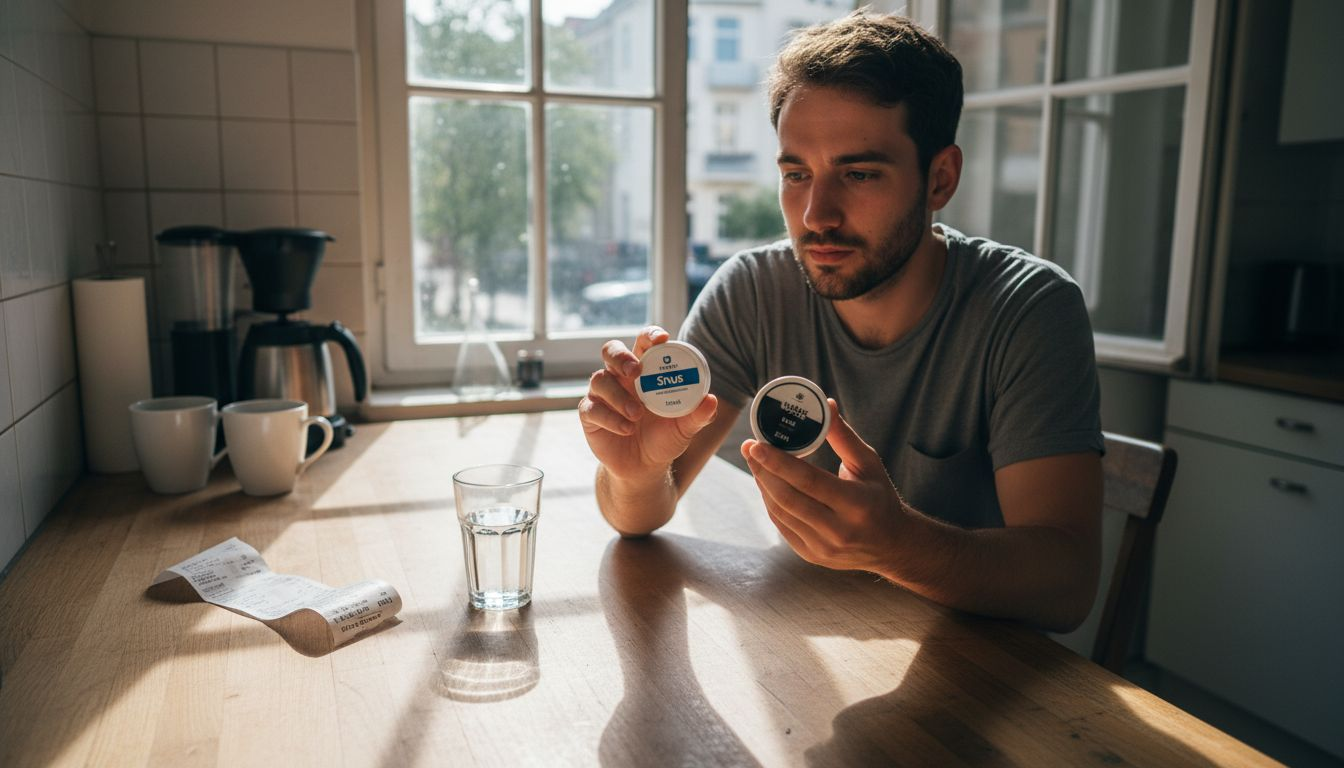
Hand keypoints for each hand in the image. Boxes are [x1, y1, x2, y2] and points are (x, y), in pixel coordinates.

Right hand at [579, 326, 718, 478]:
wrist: (645, 468)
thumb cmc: (665, 438)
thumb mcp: (685, 428)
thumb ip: (698, 415)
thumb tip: (711, 401)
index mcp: (645, 371)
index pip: (644, 343)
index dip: (650, 335)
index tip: (662, 338)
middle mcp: (620, 377)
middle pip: (611, 351)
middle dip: (621, 357)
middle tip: (636, 371)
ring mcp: (603, 394)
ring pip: (600, 380)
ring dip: (619, 396)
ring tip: (636, 414)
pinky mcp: (590, 415)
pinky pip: (592, 409)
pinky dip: (610, 418)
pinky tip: (627, 429)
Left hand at [741, 399, 906, 573]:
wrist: (891, 546)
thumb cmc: (880, 497)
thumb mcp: (869, 464)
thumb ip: (844, 437)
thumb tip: (826, 405)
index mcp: (857, 505)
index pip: (809, 480)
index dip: (779, 462)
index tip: (757, 444)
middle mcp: (838, 530)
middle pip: (788, 497)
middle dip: (763, 470)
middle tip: (749, 447)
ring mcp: (823, 547)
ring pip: (780, 512)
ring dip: (763, 485)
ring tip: (754, 462)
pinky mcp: (811, 555)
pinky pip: (782, 526)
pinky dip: (770, 502)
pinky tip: (765, 483)